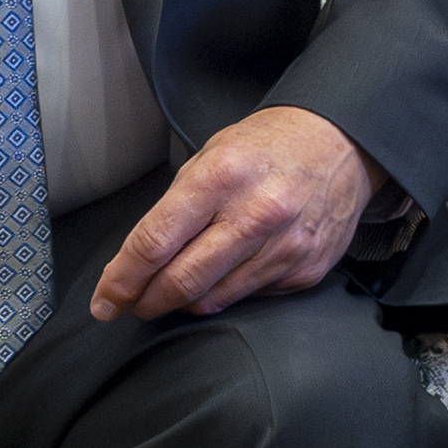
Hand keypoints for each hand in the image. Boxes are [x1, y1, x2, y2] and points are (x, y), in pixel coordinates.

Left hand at [90, 106, 384, 322]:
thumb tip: (137, 264)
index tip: (105, 300)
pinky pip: (250, 297)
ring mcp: (285, 246)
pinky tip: (229, 272)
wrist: (342, 143)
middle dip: (145, 302)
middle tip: (132, 305)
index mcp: (220, 178)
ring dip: (183, 302)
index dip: (121, 280)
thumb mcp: (211, 156)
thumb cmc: (269, 147)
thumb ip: (175, 209)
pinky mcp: (306, 268)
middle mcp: (255, 215)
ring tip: (174, 290)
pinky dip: (228, 292)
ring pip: (212, 300)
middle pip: (180, 283)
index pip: (154, 244)